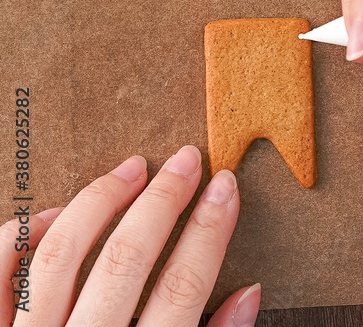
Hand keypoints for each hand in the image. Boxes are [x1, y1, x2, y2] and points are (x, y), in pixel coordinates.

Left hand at [1, 145, 259, 326]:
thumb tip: (250, 292)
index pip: (181, 290)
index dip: (209, 231)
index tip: (226, 186)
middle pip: (125, 262)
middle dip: (163, 201)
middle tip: (189, 160)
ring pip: (59, 255)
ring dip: (100, 200)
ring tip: (132, 168)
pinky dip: (21, 235)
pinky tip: (53, 213)